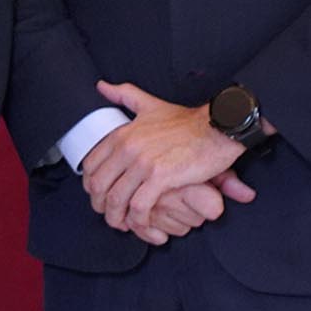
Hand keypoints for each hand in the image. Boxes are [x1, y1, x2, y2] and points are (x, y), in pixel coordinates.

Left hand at [79, 82, 246, 236]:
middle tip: (110, 214)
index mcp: (122, 134)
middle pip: (99, 185)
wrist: (220, 127)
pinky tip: (141, 224)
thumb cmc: (188, 121)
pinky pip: (139, 207)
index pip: (90, 166)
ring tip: (123, 224)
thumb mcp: (151, 104)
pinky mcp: (160, 178)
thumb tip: (100, 86)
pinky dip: (137, 220)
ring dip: (116, 217)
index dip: (91, 186)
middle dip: (100, 205)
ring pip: (116, 199)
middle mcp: (127, 148)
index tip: (99, 196)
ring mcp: (143, 163)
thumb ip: (125, 96)